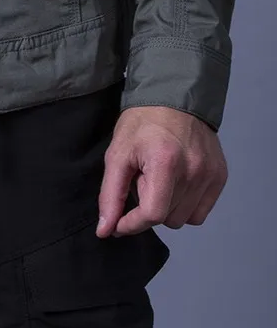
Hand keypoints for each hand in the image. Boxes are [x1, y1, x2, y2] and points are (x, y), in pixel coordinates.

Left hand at [96, 105, 227, 236]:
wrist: (174, 96)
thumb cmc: (143, 122)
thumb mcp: (118, 154)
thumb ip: (111, 195)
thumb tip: (105, 231)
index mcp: (165, 162)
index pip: (152, 214)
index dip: (131, 224)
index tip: (119, 222)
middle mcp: (193, 170)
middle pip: (167, 219)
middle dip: (149, 206)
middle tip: (143, 180)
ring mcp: (210, 174)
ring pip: (183, 219)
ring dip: (168, 207)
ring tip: (160, 179)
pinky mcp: (220, 176)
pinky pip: (200, 213)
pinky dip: (186, 205)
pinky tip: (176, 184)